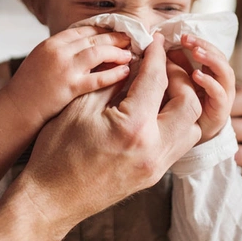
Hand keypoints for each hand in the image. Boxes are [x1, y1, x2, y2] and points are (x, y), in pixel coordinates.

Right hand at [6, 26, 131, 126]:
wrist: (14, 110)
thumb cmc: (28, 90)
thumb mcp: (41, 61)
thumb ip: (62, 53)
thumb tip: (86, 49)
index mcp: (51, 43)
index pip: (83, 29)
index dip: (103, 29)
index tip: (117, 32)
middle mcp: (57, 51)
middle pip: (94, 38)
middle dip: (115, 38)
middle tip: (131, 39)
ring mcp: (63, 68)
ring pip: (98, 52)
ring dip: (117, 52)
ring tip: (130, 55)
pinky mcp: (69, 87)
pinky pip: (97, 78)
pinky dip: (113, 74)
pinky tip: (124, 72)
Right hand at [17, 34, 201, 227]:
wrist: (51, 199)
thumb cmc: (56, 153)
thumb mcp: (79, 107)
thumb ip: (111, 82)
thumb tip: (131, 62)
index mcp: (133, 128)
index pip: (157, 81)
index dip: (156, 56)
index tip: (154, 41)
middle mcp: (153, 150)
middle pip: (189, 104)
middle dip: (179, 79)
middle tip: (161, 65)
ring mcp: (156, 167)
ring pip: (191, 127)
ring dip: (182, 104)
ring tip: (162, 88)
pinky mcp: (153, 176)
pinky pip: (178, 145)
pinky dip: (174, 123)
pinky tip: (155, 111)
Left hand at [178, 34, 235, 142]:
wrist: (180, 139)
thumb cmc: (175, 107)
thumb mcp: (172, 81)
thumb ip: (172, 65)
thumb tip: (162, 45)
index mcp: (210, 73)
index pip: (211, 51)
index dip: (200, 42)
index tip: (183, 36)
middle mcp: (220, 83)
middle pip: (221, 58)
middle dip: (206, 46)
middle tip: (188, 39)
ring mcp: (223, 97)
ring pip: (226, 73)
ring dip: (211, 59)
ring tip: (196, 52)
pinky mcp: (220, 112)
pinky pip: (220, 95)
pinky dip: (210, 82)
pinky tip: (196, 75)